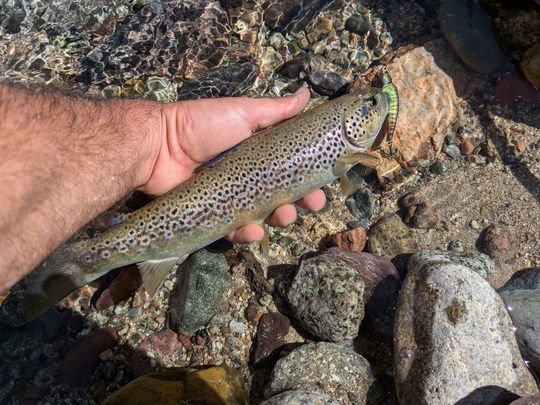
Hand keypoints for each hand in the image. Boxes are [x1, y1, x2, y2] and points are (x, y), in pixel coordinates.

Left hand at [137, 88, 325, 243]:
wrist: (158, 145)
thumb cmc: (201, 125)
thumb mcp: (242, 112)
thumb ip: (275, 110)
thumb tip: (307, 96)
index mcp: (257, 153)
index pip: (290, 168)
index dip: (308, 176)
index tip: (324, 182)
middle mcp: (248, 176)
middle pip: (281, 194)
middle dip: (300, 201)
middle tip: (312, 204)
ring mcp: (231, 197)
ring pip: (262, 215)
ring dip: (279, 219)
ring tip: (285, 216)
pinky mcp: (214, 215)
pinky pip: (234, 229)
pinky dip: (247, 234)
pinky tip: (255, 231)